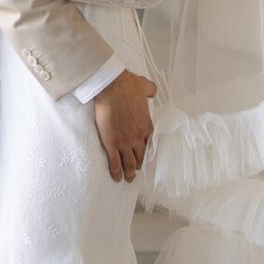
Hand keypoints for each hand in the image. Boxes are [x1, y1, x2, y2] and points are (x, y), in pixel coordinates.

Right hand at [93, 68, 156, 183]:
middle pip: (140, 157)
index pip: (149, 145)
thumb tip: (153, 91)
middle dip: (138, 165)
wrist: (112, 86)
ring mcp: (124, 141)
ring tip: (127, 179)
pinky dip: (115, 171)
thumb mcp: (145, 86)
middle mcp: (137, 137)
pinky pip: (114, 161)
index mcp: (147, 126)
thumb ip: (150, 90)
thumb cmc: (127, 85)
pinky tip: (116, 177)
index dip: (146, 153)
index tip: (143, 158)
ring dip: (129, 173)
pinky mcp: (111, 142)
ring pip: (128, 163)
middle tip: (135, 170)